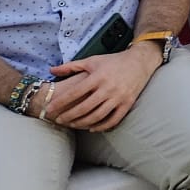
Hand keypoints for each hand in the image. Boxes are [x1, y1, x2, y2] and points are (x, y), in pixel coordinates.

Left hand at [46, 45, 161, 130]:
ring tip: (72, 124)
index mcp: (98, 76)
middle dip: (69, 115)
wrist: (140, 62)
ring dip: (82, 123)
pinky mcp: (127, 103)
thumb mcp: (92, 61)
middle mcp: (108, 88)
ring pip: (97, 116)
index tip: (49, 109)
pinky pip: (113, 119)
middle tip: (58, 120)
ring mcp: (119, 97)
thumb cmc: (113, 61)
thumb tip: (51, 70)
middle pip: (84, 107)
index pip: (75, 93)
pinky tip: (92, 128)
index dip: (60, 102)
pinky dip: (102, 126)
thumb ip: (71, 66)